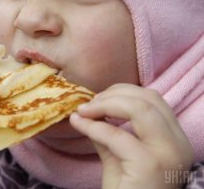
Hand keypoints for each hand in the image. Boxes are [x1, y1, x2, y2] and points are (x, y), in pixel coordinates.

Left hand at [70, 84, 192, 188]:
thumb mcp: (117, 156)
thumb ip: (108, 131)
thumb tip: (88, 109)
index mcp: (174, 139)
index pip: (153, 100)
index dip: (123, 92)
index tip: (97, 99)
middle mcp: (178, 144)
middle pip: (148, 98)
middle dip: (113, 94)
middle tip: (88, 104)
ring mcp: (167, 154)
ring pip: (139, 108)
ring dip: (105, 104)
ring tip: (84, 111)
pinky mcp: (149, 164)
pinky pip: (116, 135)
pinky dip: (93, 126)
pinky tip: (79, 124)